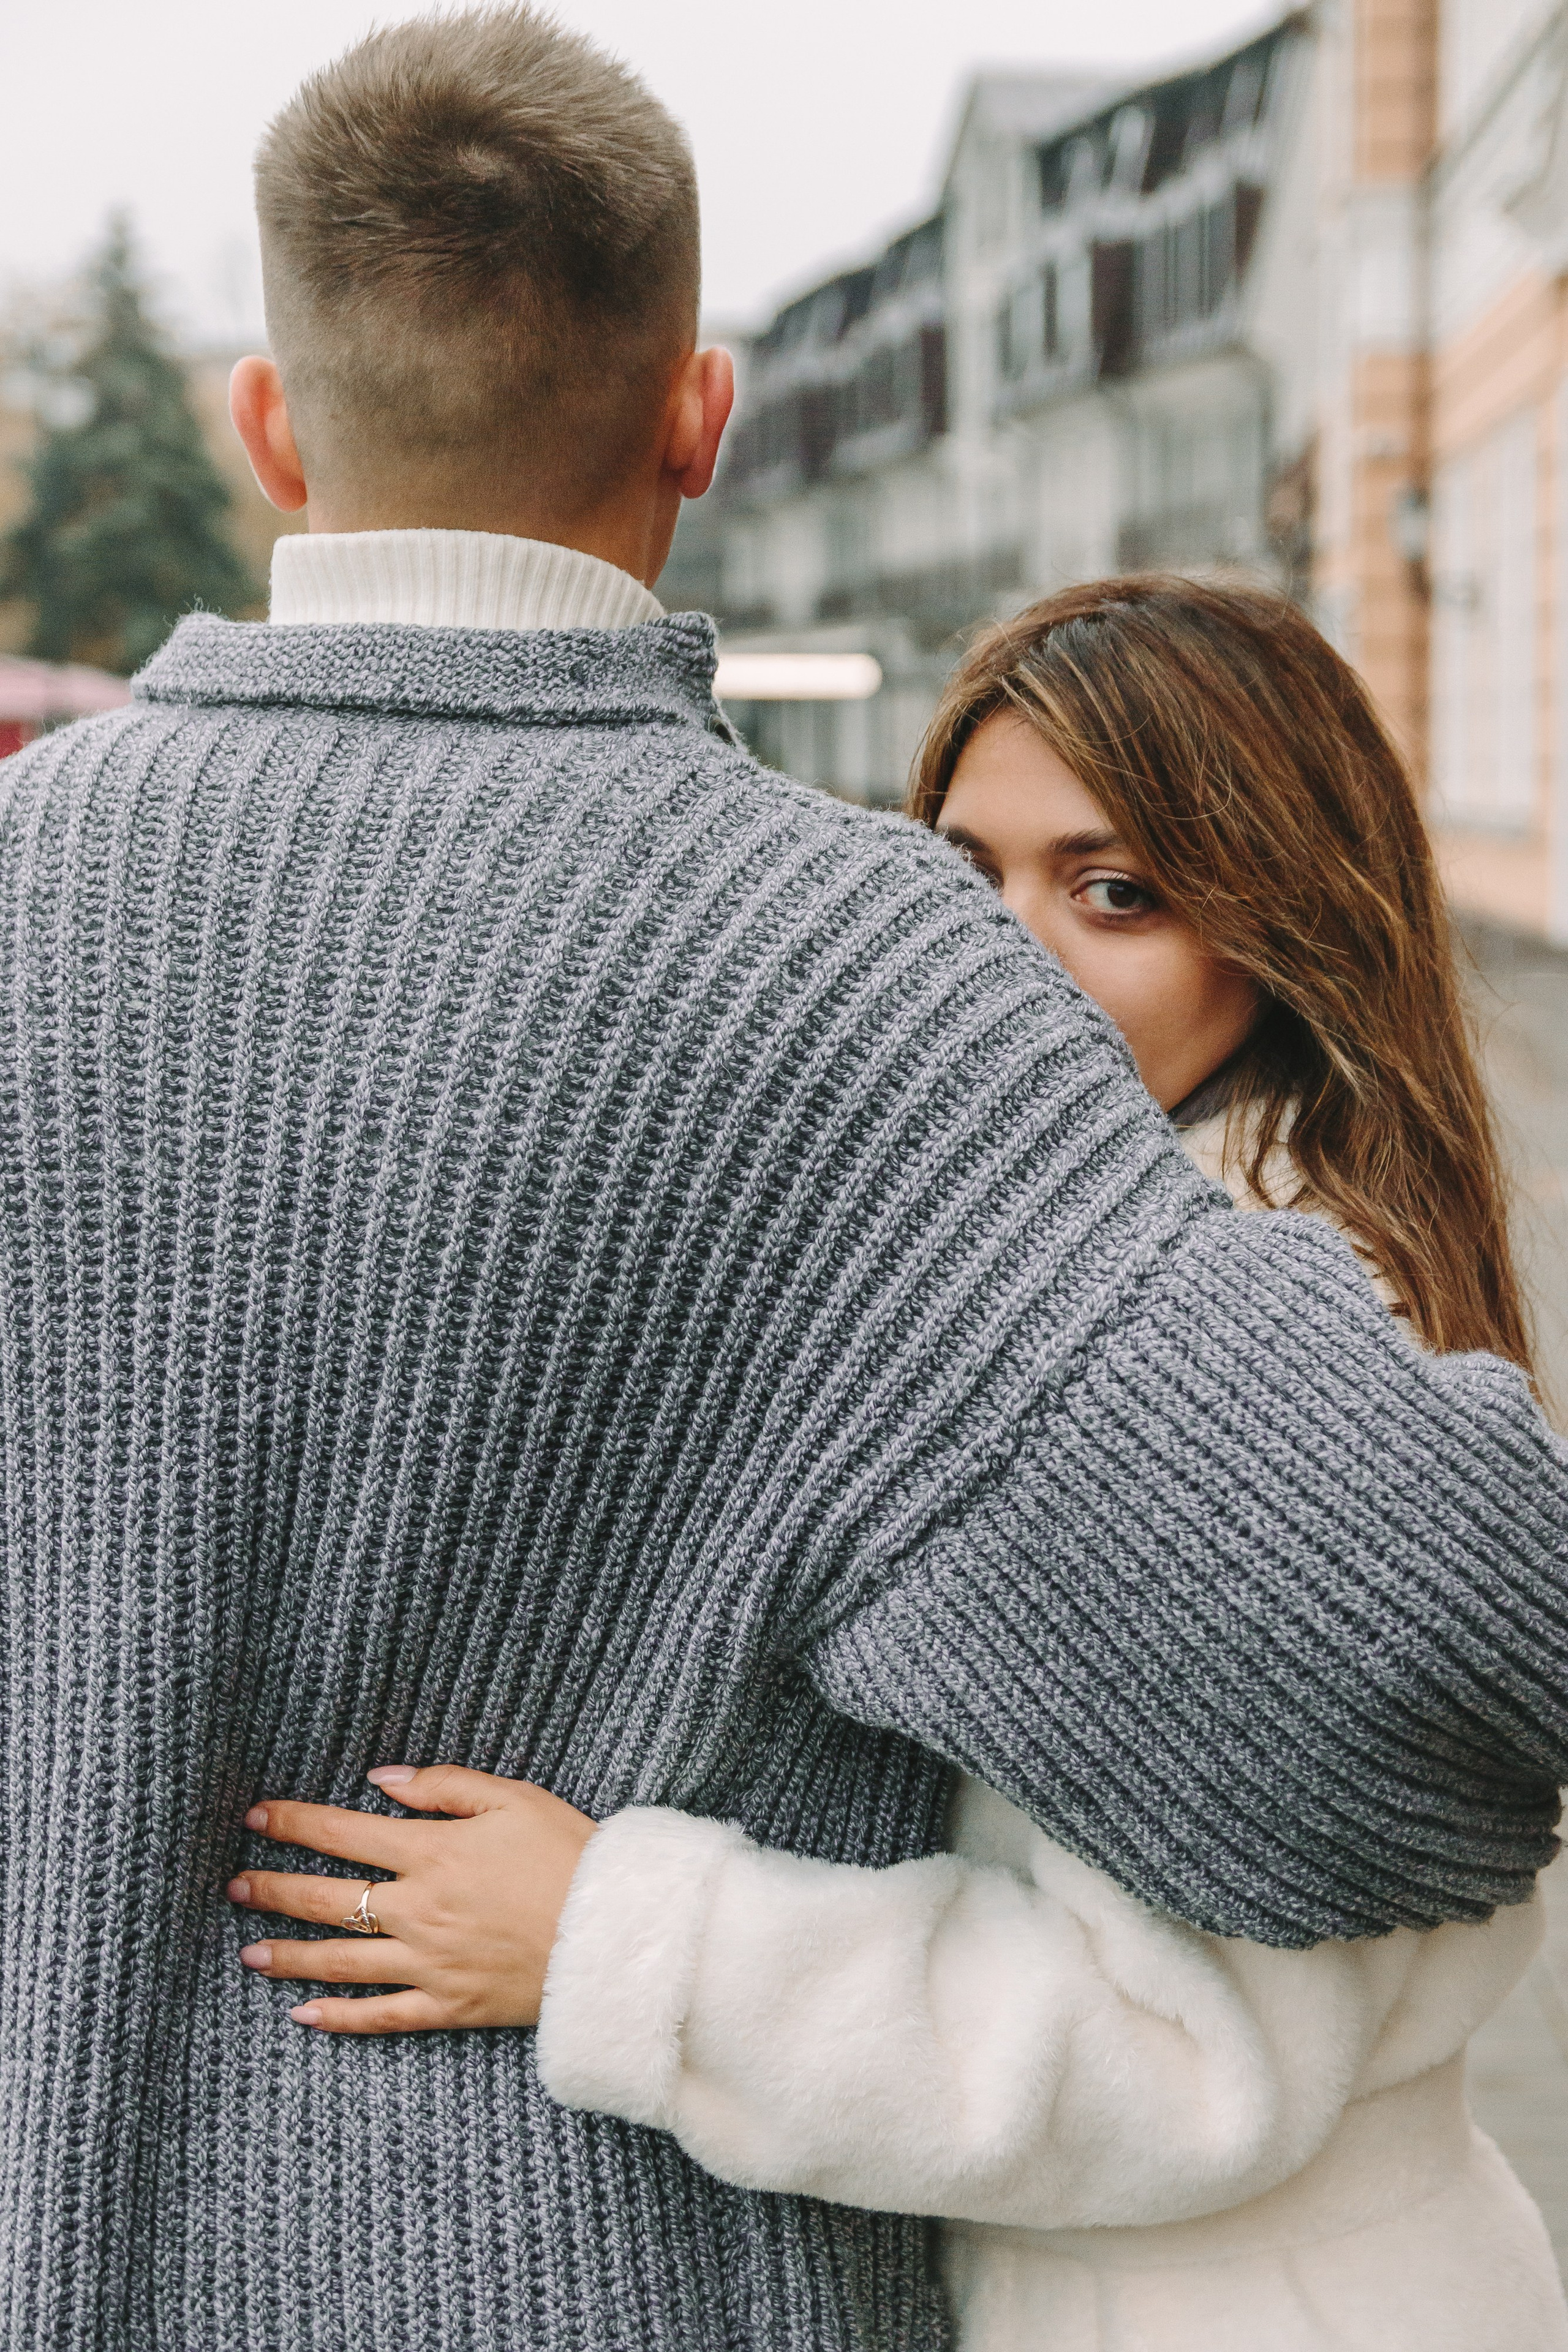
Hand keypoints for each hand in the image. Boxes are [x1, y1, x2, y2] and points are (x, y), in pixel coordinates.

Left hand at [228, 1764, 596, 2034]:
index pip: (342, 1833)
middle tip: (233, 1884)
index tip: (254, 1817)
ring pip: (340, 1960)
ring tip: (247, 1950)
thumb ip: (443, 1786)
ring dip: (288, 1953)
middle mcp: (418, 1910)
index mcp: (432, 1852)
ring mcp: (429, 1963)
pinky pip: (381, 2016)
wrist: (616, 1932)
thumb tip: (381, 1781)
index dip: (293, 1823)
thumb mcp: (514, 1798)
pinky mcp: (449, 2005)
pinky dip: (339, 2017)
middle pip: (326, 1898)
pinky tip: (304, 2014)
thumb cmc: (571, 1854)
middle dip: (273, 1888)